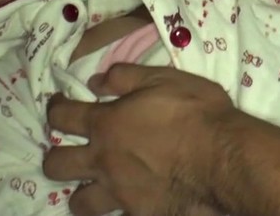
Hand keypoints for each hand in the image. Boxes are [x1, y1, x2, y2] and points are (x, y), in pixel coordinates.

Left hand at [43, 64, 234, 215]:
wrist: (224, 159)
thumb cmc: (197, 113)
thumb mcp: (163, 78)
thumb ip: (125, 77)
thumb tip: (95, 81)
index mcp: (106, 124)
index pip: (62, 116)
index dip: (55, 107)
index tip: (59, 104)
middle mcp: (103, 161)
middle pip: (56, 165)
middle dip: (55, 157)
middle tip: (69, 151)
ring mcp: (119, 193)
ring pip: (79, 203)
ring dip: (82, 194)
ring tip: (94, 188)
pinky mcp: (139, 215)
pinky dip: (119, 211)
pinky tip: (131, 202)